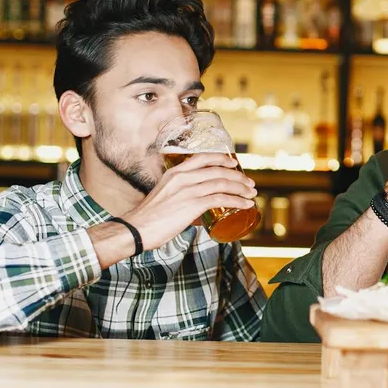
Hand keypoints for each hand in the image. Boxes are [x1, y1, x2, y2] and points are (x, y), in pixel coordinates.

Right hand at [122, 153, 256, 250]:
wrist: (136, 229)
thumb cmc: (148, 217)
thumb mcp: (164, 195)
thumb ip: (180, 194)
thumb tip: (196, 206)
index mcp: (174, 172)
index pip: (203, 157)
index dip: (222, 159)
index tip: (234, 163)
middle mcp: (182, 177)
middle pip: (218, 170)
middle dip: (238, 176)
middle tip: (249, 183)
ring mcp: (188, 190)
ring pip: (223, 183)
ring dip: (241, 189)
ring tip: (251, 194)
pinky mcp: (192, 205)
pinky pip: (221, 199)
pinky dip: (237, 201)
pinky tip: (245, 205)